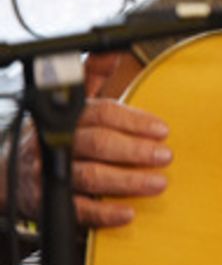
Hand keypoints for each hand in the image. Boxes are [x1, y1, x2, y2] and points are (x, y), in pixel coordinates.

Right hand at [4, 51, 169, 228]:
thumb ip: (93, 76)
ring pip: (90, 175)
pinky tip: (127, 212)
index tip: (162, 129)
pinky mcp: (48, 201)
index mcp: (67, 117)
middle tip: (164, 156)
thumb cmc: (55, 136)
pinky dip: (104, 212)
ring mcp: (51, 172)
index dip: (134, 120)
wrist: (9, 174)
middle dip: (134, 149)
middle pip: (98, 143)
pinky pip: (78, 208)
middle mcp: (57, 142)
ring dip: (127, 180)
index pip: (102, 113)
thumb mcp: (71, 103)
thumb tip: (114, 52)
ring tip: (157, 182)